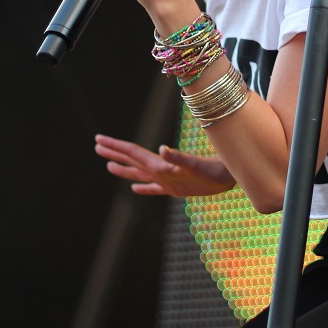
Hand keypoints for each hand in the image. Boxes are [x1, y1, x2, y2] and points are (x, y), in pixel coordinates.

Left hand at [94, 133, 235, 196]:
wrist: (231, 184)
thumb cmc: (216, 171)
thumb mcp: (198, 164)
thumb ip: (179, 157)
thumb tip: (162, 150)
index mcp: (161, 167)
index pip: (133, 153)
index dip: (116, 146)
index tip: (99, 140)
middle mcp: (160, 176)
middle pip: (132, 162)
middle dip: (114, 154)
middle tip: (96, 145)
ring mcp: (167, 183)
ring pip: (140, 174)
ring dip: (124, 169)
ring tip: (108, 166)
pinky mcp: (176, 188)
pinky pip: (154, 187)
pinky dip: (143, 186)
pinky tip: (135, 187)